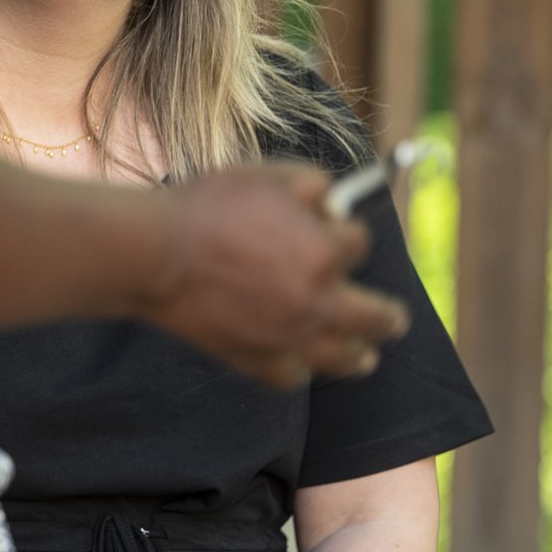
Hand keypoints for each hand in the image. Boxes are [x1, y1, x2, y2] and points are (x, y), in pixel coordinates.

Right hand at [141, 163, 410, 388]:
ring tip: (367, 357)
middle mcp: (317, 302)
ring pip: (342, 359)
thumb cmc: (208, 206)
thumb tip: (333, 200)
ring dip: (360, 356)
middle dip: (390, 315)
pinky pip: (291, 377)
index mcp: (324, 252)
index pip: (359, 244)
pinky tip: (301, 364)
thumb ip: (311, 182)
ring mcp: (288, 338)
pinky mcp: (255, 361)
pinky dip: (299, 371)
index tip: (337, 231)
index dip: (348, 233)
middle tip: (395, 319)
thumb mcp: (266, 174)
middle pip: (376, 317)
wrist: (156, 254)